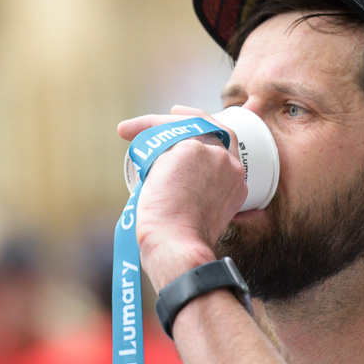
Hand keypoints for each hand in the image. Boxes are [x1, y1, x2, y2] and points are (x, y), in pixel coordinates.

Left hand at [116, 105, 247, 290]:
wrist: (178, 248)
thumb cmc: (178, 246)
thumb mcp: (197, 221)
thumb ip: (194, 204)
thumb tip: (166, 194)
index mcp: (237, 186)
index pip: (225, 152)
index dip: (207, 140)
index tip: (189, 138)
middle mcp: (231, 167)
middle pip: (212, 130)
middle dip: (192, 119)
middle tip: (172, 114)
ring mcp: (214, 156)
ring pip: (186, 126)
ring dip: (157, 124)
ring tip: (131, 130)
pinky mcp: (192, 149)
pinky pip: (166, 128)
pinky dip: (144, 126)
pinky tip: (127, 131)